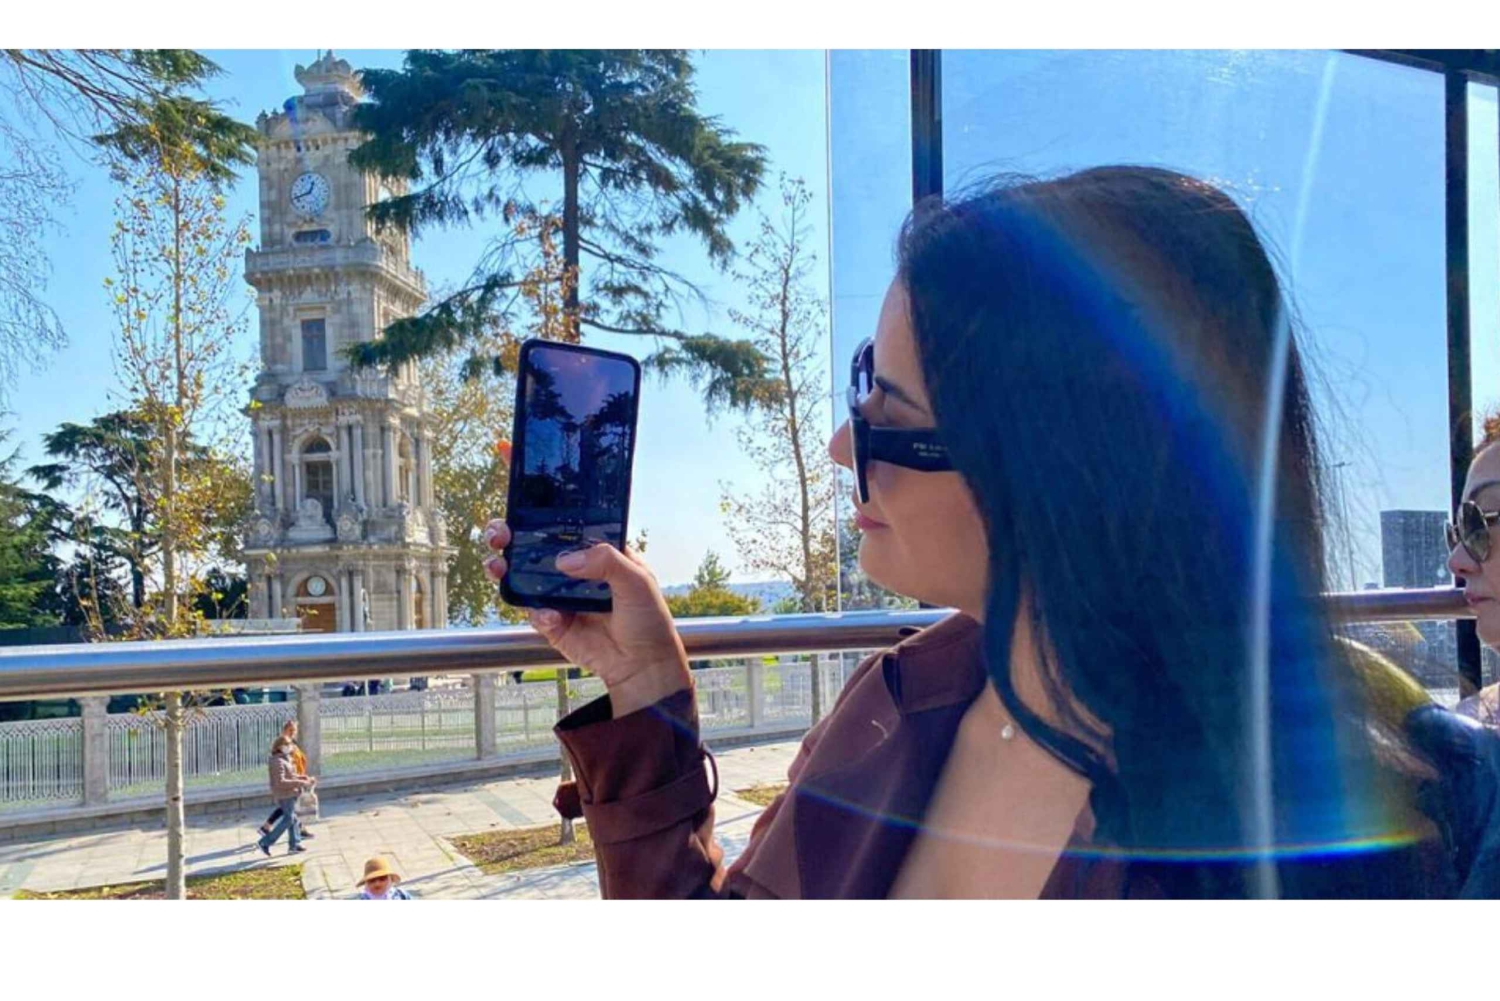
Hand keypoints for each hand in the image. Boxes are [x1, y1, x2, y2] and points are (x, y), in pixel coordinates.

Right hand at [483, 518, 690, 717]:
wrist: (643, 665)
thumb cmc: (648, 619)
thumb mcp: (637, 580)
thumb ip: (606, 561)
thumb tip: (566, 560)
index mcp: (596, 552)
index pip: (565, 526)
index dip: (541, 515)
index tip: (522, 509)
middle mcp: (575, 571)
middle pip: (534, 547)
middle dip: (509, 537)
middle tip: (499, 536)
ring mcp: (560, 596)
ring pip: (523, 577)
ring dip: (504, 568)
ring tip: (498, 567)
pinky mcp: (553, 623)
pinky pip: (534, 612)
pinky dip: (538, 613)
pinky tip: (553, 617)